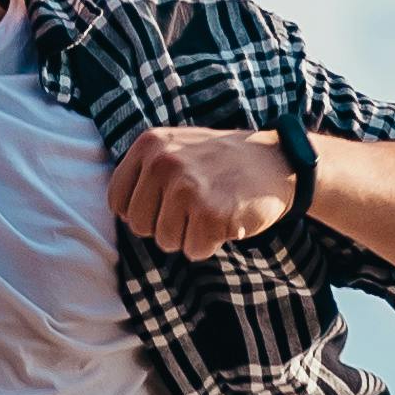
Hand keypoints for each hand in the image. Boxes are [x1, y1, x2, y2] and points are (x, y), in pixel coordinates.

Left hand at [107, 124, 299, 260]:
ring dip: (190, 235)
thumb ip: (144, 171)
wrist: (277, 162)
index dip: (141, 212)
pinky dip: (210, 244)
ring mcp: (186, 187)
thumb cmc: (221, 162)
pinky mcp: (210, 213)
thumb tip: (120, 210)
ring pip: (166, 241)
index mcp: (149, 144)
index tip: (166, 205)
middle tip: (194, 208)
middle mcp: (163, 162)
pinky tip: (226, 219)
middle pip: (140, 226)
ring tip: (212, 209)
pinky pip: (194, 250)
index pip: (118, 200)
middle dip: (166, 226)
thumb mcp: (176, 148)